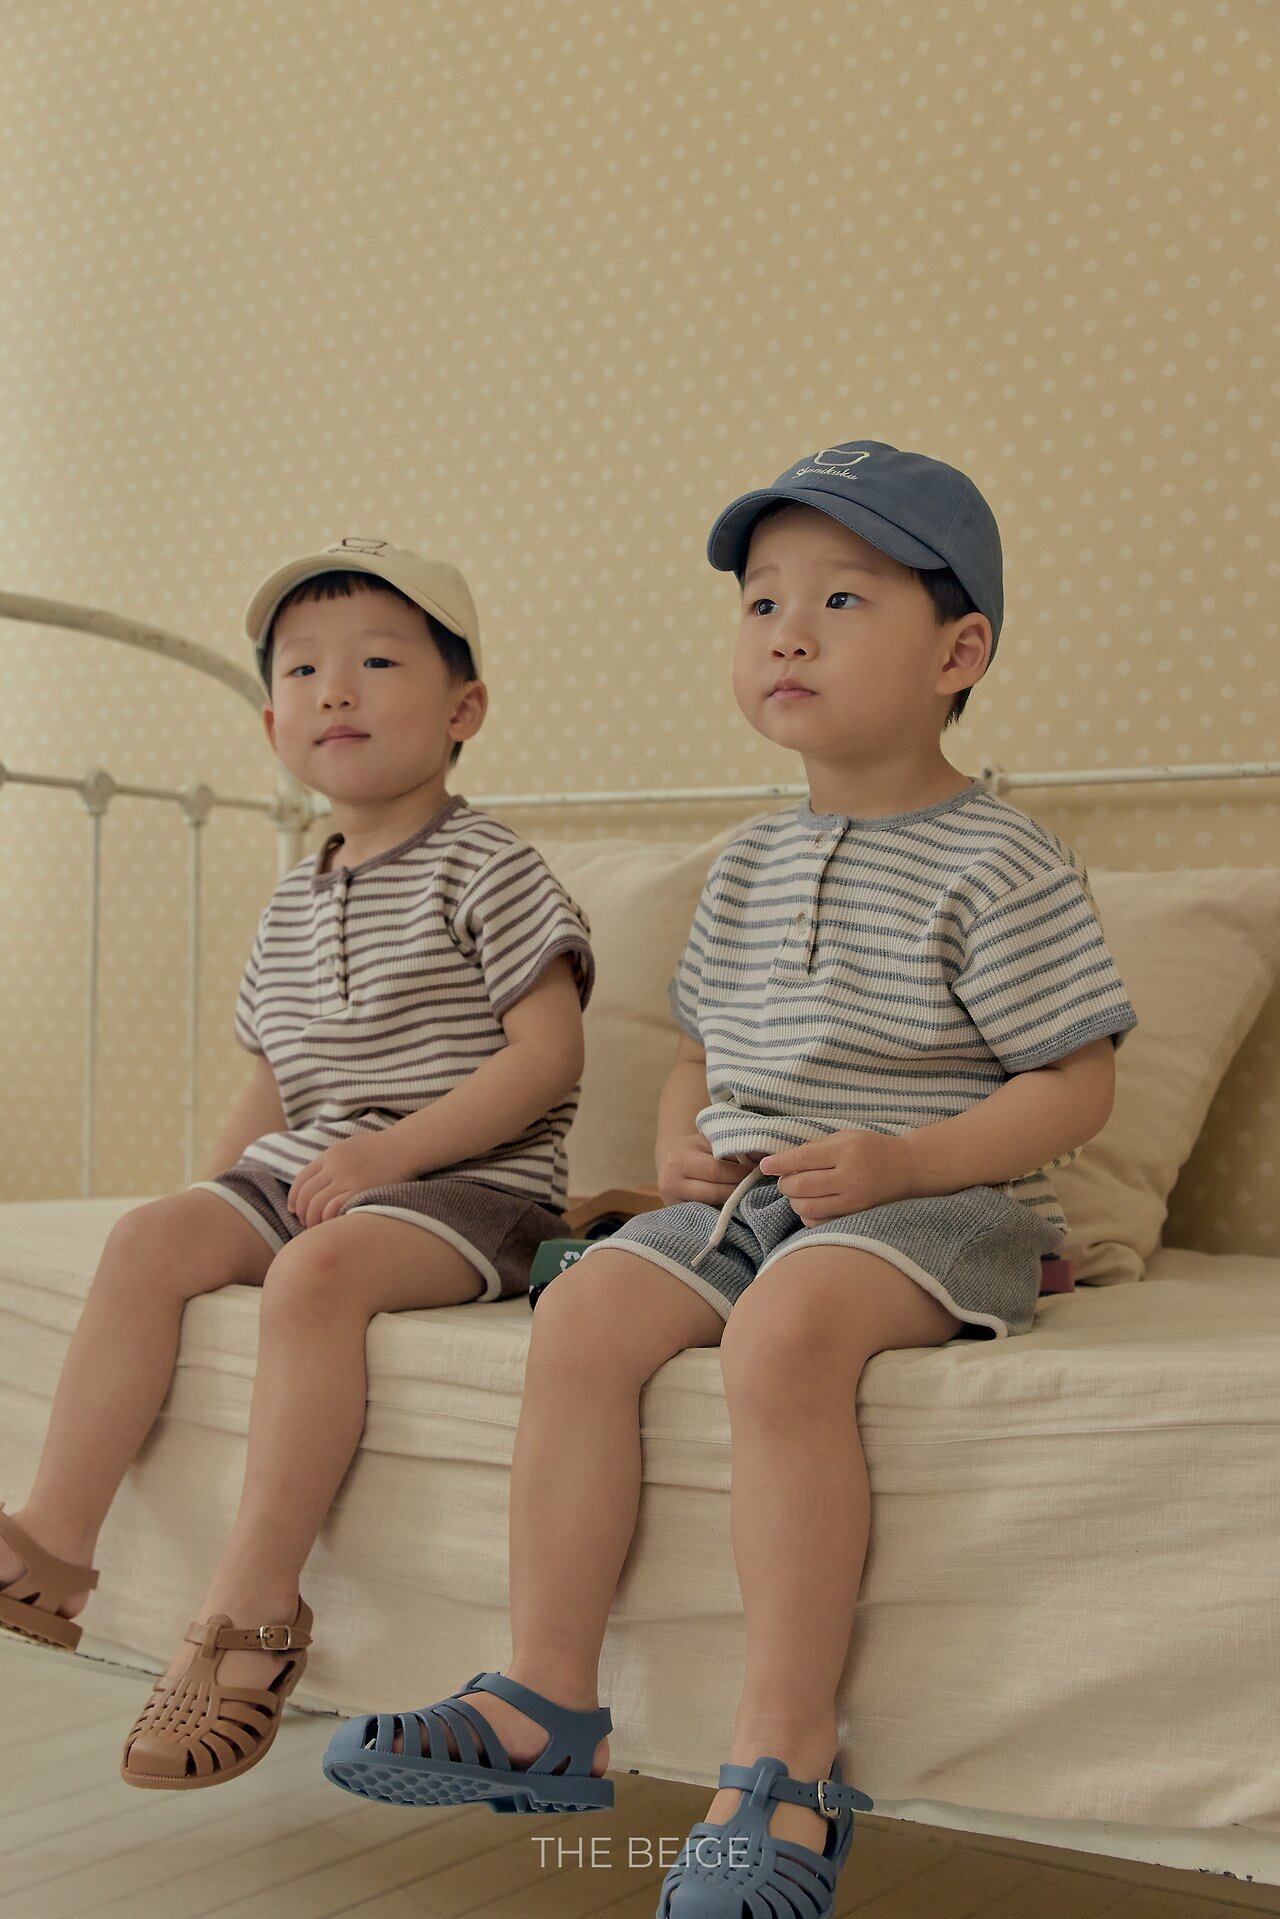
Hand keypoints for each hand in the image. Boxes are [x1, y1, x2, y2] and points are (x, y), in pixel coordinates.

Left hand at [286, 1131, 417, 1227]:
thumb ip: (332, 1162)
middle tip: (306, 1224)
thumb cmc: (381, 1148)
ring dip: (312, 1220)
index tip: (294, 1210)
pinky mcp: (360, 1190)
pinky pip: (333, 1208)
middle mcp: (334, 1167)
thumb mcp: (350, 1147)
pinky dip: (327, 1219)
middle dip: (302, 1213)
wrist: (405, 1146)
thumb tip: (318, 1181)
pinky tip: (332, 1225)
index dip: (294, 1198)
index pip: (301, 1180)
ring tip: (318, 1229)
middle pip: (306, 1194)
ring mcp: (347, 1178)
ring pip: (316, 1204)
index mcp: (330, 1155)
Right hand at [657, 1132, 764, 1207]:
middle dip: (740, 1189)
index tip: (759, 1172)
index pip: (717, 1169)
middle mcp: (671, 1181)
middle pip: (715, 1191)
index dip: (741, 1172)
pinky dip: (722, 1213)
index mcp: (679, 1159)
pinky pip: (705, 1216)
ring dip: (734, 1203)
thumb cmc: (695, 1150)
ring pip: (712, 1206)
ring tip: (750, 1196)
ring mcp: (672, 1202)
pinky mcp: (676, 1214)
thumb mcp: (709, 1142)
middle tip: (759, 1186)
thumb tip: (762, 1157)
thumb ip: (731, 1147)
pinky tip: (735, 1208)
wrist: (669, 1162)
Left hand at [758, 1129, 916, 1223]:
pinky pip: (820, 1222)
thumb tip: (783, 1161)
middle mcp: (849, 1176)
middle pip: (800, 1185)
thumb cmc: (873, 1148)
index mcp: (845, 1150)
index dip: (779, 1163)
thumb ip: (816, 1147)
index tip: (765, 1166)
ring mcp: (854, 1200)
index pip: (801, 1158)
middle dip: (785, 1184)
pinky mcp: (856, 1216)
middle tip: (785, 1180)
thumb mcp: (846, 1136)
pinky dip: (807, 1215)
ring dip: (794, 1200)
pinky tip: (811, 1205)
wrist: (908, 1168)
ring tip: (798, 1192)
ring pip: (807, 1207)